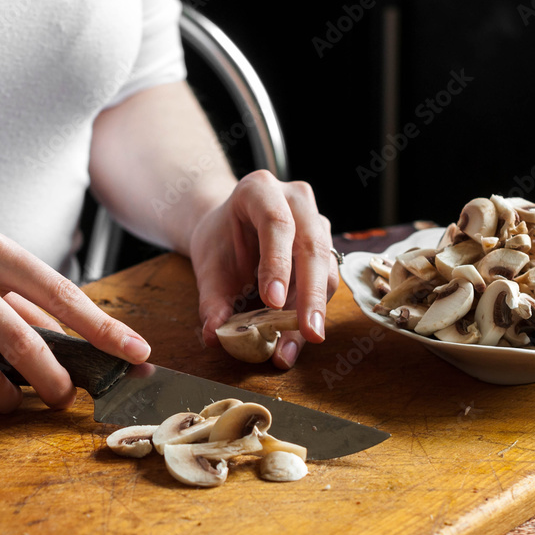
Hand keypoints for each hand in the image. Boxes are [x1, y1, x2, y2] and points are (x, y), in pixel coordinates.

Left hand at [188, 170, 339, 368]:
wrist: (229, 228)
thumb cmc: (219, 241)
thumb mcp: (207, 266)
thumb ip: (211, 300)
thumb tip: (213, 335)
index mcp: (259, 190)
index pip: (275, 223)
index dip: (277, 263)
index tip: (272, 302)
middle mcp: (295, 199)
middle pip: (311, 246)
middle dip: (310, 294)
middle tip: (308, 332)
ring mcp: (316, 220)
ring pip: (325, 266)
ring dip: (314, 309)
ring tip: (298, 344)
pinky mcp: (326, 245)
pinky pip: (326, 280)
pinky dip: (313, 311)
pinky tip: (299, 338)